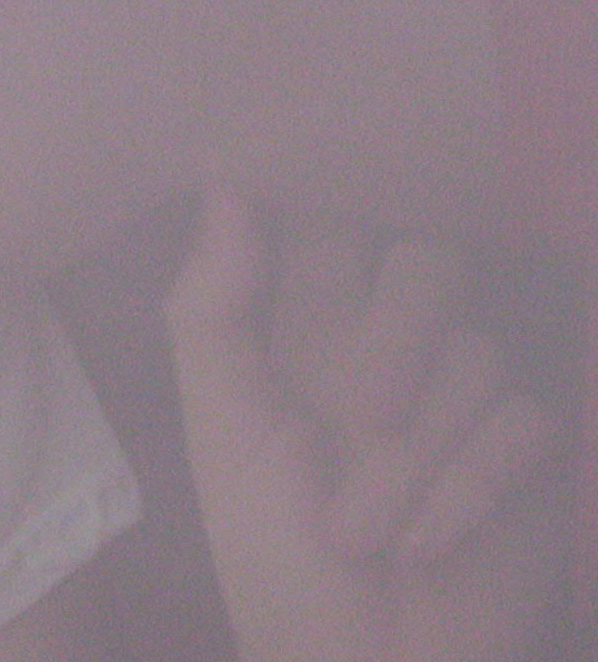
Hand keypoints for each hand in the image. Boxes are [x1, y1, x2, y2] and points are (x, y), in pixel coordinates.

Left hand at [166, 187, 564, 661]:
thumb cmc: (273, 554)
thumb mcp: (222, 429)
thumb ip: (214, 307)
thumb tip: (222, 184)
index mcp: (300, 325)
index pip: (328, 222)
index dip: (333, 197)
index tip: (326, 189)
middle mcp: (386, 343)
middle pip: (426, 261)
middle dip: (400, 337)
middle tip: (362, 413)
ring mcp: (460, 396)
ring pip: (477, 350)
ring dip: (416, 456)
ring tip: (362, 530)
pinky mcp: (524, 452)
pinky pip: (523, 423)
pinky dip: (465, 491)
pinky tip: (420, 545)